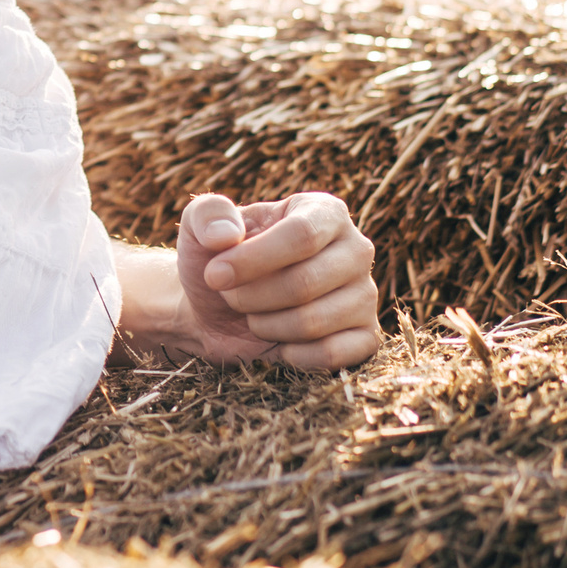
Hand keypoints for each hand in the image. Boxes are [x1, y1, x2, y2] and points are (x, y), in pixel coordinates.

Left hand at [173, 192, 377, 369]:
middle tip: (230, 296)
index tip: (214, 275)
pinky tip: (277, 343)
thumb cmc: (216, 260)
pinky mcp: (365, 335)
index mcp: (324, 212)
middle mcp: (355, 249)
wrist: (219, 310)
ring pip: (314, 321)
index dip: (253, 260)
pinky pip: (334, 353)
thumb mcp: (201, 227)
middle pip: (305, 282)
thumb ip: (208, 214)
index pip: (301, 235)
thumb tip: (226, 235)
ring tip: (252, 315)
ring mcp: (365, 294)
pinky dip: (293, 355)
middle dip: (251, 297)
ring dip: (265, 325)